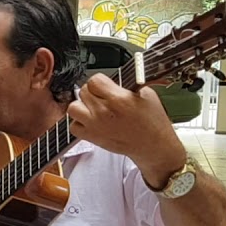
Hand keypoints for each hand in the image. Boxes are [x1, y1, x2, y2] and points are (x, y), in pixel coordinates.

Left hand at [67, 74, 185, 179]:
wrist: (152, 145)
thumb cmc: (152, 122)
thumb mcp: (146, 95)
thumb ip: (125, 85)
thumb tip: (111, 81)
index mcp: (119, 99)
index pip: (94, 80)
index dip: (100, 81)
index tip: (105, 85)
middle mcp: (104, 111)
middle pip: (83, 92)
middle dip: (93, 92)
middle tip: (102, 97)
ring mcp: (95, 125)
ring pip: (73, 107)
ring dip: (82, 106)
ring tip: (94, 108)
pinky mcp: (91, 137)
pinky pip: (73, 126)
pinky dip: (79, 123)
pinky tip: (91, 121)